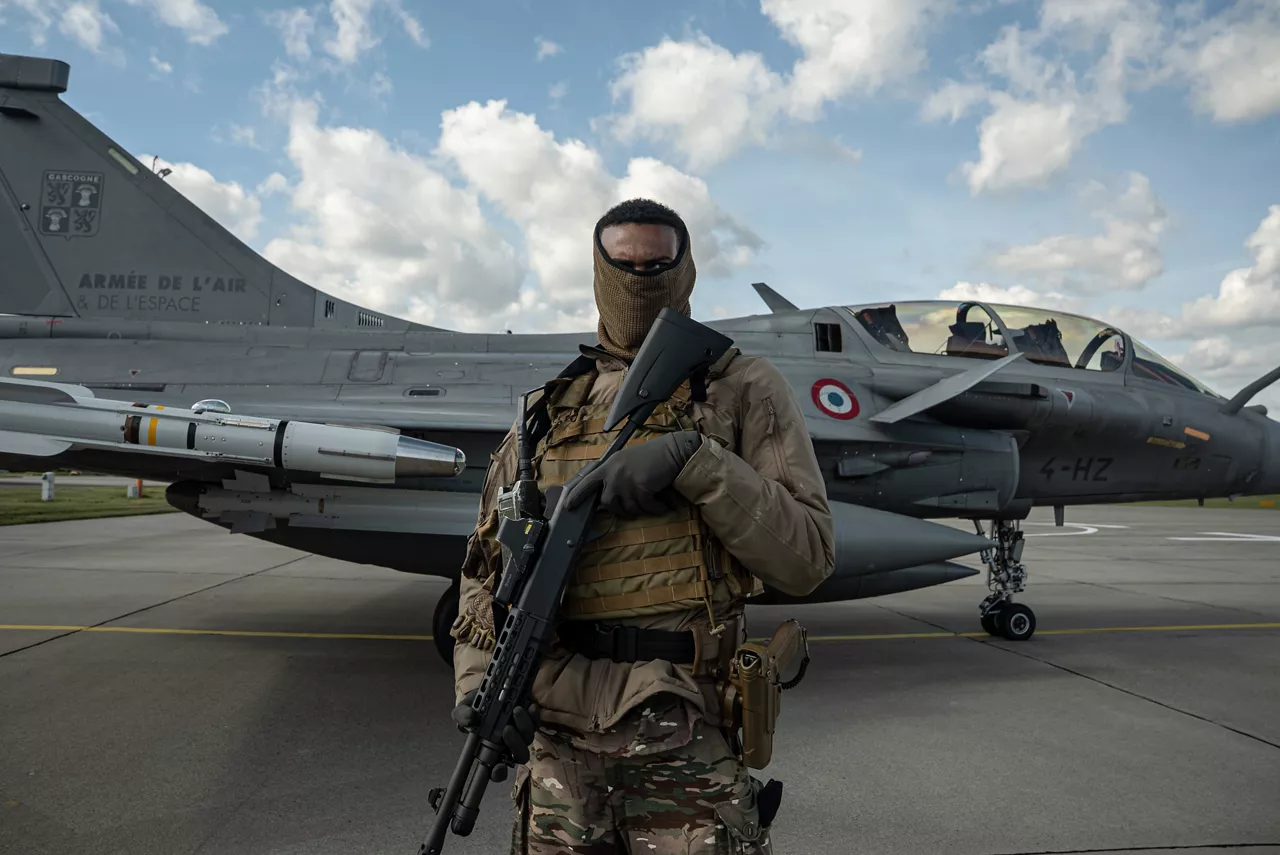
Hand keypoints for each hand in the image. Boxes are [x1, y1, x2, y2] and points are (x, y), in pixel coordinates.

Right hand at [451, 688, 541, 764]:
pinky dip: (534, 716)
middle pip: (519, 756)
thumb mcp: (465, 709)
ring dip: (524, 727)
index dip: (499, 773)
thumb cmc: (475, 707)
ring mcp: (521, 734)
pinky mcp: (530, 721)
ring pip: (528, 739)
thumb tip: (469, 718)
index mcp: (491, 750)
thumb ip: (463, 715)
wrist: (489, 691)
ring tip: (516, 711)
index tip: (499, 766)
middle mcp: (508, 745)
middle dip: (515, 744)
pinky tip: (529, 706)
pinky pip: (536, 723)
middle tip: (507, 729)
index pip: (497, 771)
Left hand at [563, 430, 702, 517]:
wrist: (674, 450)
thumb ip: (617, 475)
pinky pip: (646, 507)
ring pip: (628, 508)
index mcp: (609, 465)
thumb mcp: (628, 462)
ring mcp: (625, 479)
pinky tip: (664, 504)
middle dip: (620, 510)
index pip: (587, 482)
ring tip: (654, 502)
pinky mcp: (639, 486)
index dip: (577, 495)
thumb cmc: (654, 456)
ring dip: (642, 509)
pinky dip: (656, 509)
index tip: (568, 506)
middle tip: (636, 508)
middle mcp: (613, 472)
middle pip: (608, 503)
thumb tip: (611, 497)